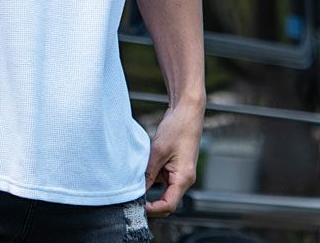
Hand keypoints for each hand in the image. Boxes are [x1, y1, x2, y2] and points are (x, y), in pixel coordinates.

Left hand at [144, 102, 203, 216]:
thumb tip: (138, 189)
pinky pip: (162, 175)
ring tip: (133, 176)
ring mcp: (180, 172)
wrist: (187, 110)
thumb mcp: (158, 150)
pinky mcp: (175, 164)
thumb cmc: (178, 127)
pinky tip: (141, 165)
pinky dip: (151, 173)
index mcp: (183, 178)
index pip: (169, 205)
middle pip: (166, 199)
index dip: (153, 209)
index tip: (137, 206)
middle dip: (150, 200)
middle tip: (131, 195)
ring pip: (162, 187)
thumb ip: (149, 171)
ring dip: (149, 184)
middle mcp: (184, 178)